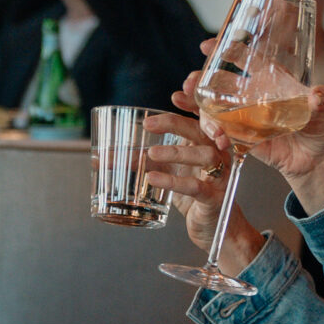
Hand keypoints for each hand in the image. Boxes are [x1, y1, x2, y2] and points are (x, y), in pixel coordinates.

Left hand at [141, 110, 264, 272]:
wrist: (213, 227)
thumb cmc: (192, 194)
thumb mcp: (167, 172)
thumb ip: (143, 161)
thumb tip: (103, 157)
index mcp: (206, 143)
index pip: (201, 117)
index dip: (193, 102)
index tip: (175, 95)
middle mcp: (218, 155)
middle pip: (202, 130)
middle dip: (176, 123)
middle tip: (149, 124)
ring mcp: (220, 176)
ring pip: (205, 155)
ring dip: (176, 152)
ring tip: (150, 154)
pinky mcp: (215, 198)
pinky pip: (196, 187)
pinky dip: (174, 182)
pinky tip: (152, 179)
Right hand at [170, 65, 323, 205]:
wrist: (317, 161)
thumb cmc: (322, 128)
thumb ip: (321, 100)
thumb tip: (318, 95)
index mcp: (270, 80)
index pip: (245, 59)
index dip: (226, 50)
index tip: (207, 46)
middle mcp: (253, 96)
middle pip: (220, 82)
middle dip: (200, 79)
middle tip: (190, 81)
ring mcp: (244, 117)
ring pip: (213, 106)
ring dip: (197, 104)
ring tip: (185, 103)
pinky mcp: (242, 138)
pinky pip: (220, 132)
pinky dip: (210, 132)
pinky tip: (213, 135)